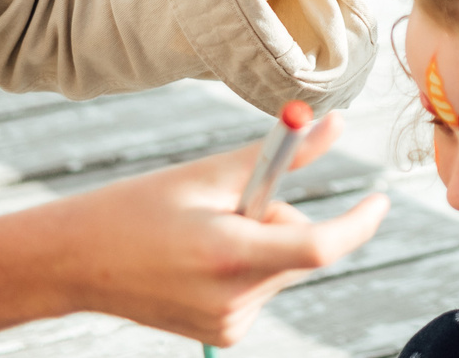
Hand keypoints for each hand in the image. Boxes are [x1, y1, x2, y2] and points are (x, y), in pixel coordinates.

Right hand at [32, 123, 388, 345]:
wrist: (77, 263)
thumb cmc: (140, 208)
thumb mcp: (210, 172)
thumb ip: (281, 154)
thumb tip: (334, 123)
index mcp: (231, 254)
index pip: (321, 246)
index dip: (359, 223)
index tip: (381, 201)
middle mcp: (234, 299)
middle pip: (301, 249)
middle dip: (282, 217)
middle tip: (232, 201)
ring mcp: (228, 325)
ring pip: (282, 267)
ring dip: (262, 242)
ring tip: (204, 232)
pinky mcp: (222, 336)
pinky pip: (261, 288)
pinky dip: (246, 266)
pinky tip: (199, 260)